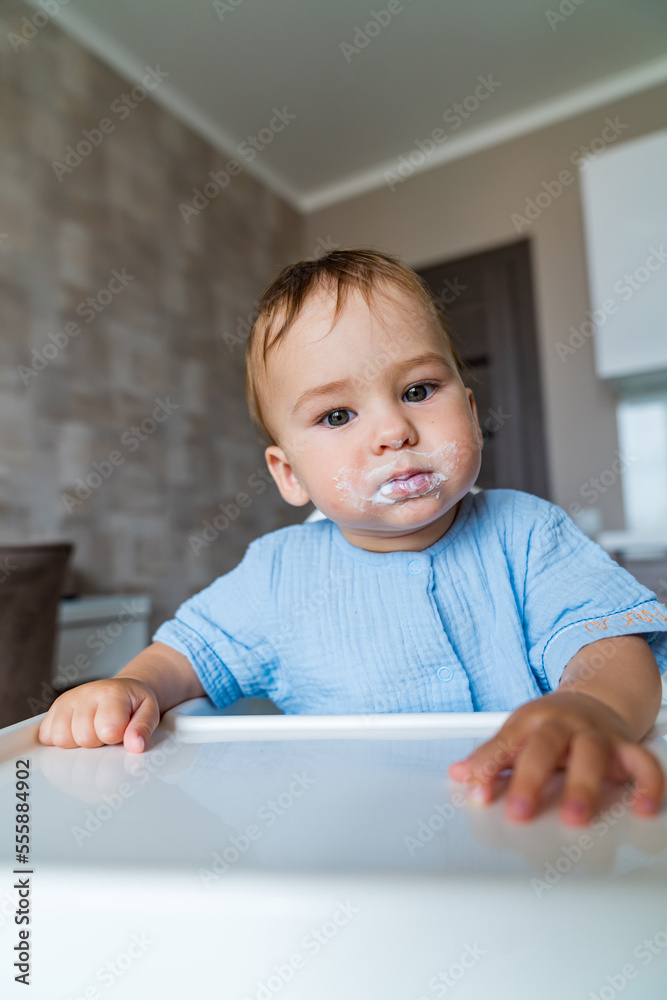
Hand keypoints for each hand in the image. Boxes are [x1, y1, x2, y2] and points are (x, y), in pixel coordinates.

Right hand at [38, 678, 159, 753]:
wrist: (122, 690)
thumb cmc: (134, 703)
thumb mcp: (149, 712)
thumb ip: (143, 728)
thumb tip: (136, 745)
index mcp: (111, 693)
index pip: (107, 730)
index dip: (116, 737)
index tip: (121, 730)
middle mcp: (86, 693)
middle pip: (83, 737)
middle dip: (97, 741)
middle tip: (107, 731)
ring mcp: (67, 700)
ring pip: (61, 738)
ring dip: (78, 742)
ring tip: (93, 731)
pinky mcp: (54, 709)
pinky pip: (46, 736)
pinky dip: (60, 740)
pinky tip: (76, 732)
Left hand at [447, 691, 664, 824]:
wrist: (593, 699)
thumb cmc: (549, 725)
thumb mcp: (516, 734)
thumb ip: (491, 757)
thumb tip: (458, 774)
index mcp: (531, 721)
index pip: (506, 743)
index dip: (489, 766)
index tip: (477, 793)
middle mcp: (564, 725)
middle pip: (546, 746)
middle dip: (532, 779)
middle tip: (520, 812)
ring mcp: (596, 735)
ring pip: (591, 754)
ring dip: (583, 786)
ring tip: (575, 818)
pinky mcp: (626, 748)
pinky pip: (643, 764)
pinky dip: (648, 784)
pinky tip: (642, 808)